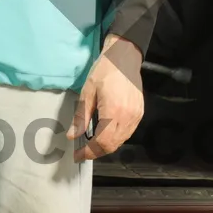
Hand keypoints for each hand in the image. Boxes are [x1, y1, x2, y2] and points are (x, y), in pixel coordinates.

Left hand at [66, 34, 143, 161]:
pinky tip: (105, 135)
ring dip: (106, 146)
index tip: (78, 155)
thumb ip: (81, 116)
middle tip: (83, 152)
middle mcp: (127, 117)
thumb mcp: (87, 92)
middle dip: (96, 152)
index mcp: (113, 111)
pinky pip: (127, 133)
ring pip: (121, 141)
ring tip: (92, 145)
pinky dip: (116, 139)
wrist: (124, 57)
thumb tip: (72, 135)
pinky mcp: (139, 113)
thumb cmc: (105, 71)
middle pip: (112, 145)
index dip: (89, 152)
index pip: (101, 142)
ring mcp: (136, 116)